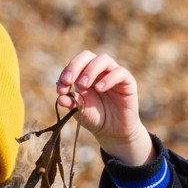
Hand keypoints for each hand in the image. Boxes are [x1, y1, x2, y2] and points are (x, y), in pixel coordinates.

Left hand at [56, 51, 153, 165]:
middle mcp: (99, 71)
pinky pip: (119, 72)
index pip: (75, 65)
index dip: (66, 73)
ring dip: (90, 70)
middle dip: (75, 66)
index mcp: (85, 75)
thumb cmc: (96, 119)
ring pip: (103, 59)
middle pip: (87, 56)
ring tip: (83, 86)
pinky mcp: (127, 81)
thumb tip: (60, 98)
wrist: (114, 131)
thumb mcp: (80, 112)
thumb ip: (72, 104)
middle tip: (68, 81)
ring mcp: (113, 74)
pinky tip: (100, 89)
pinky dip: (108, 78)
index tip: (60, 90)